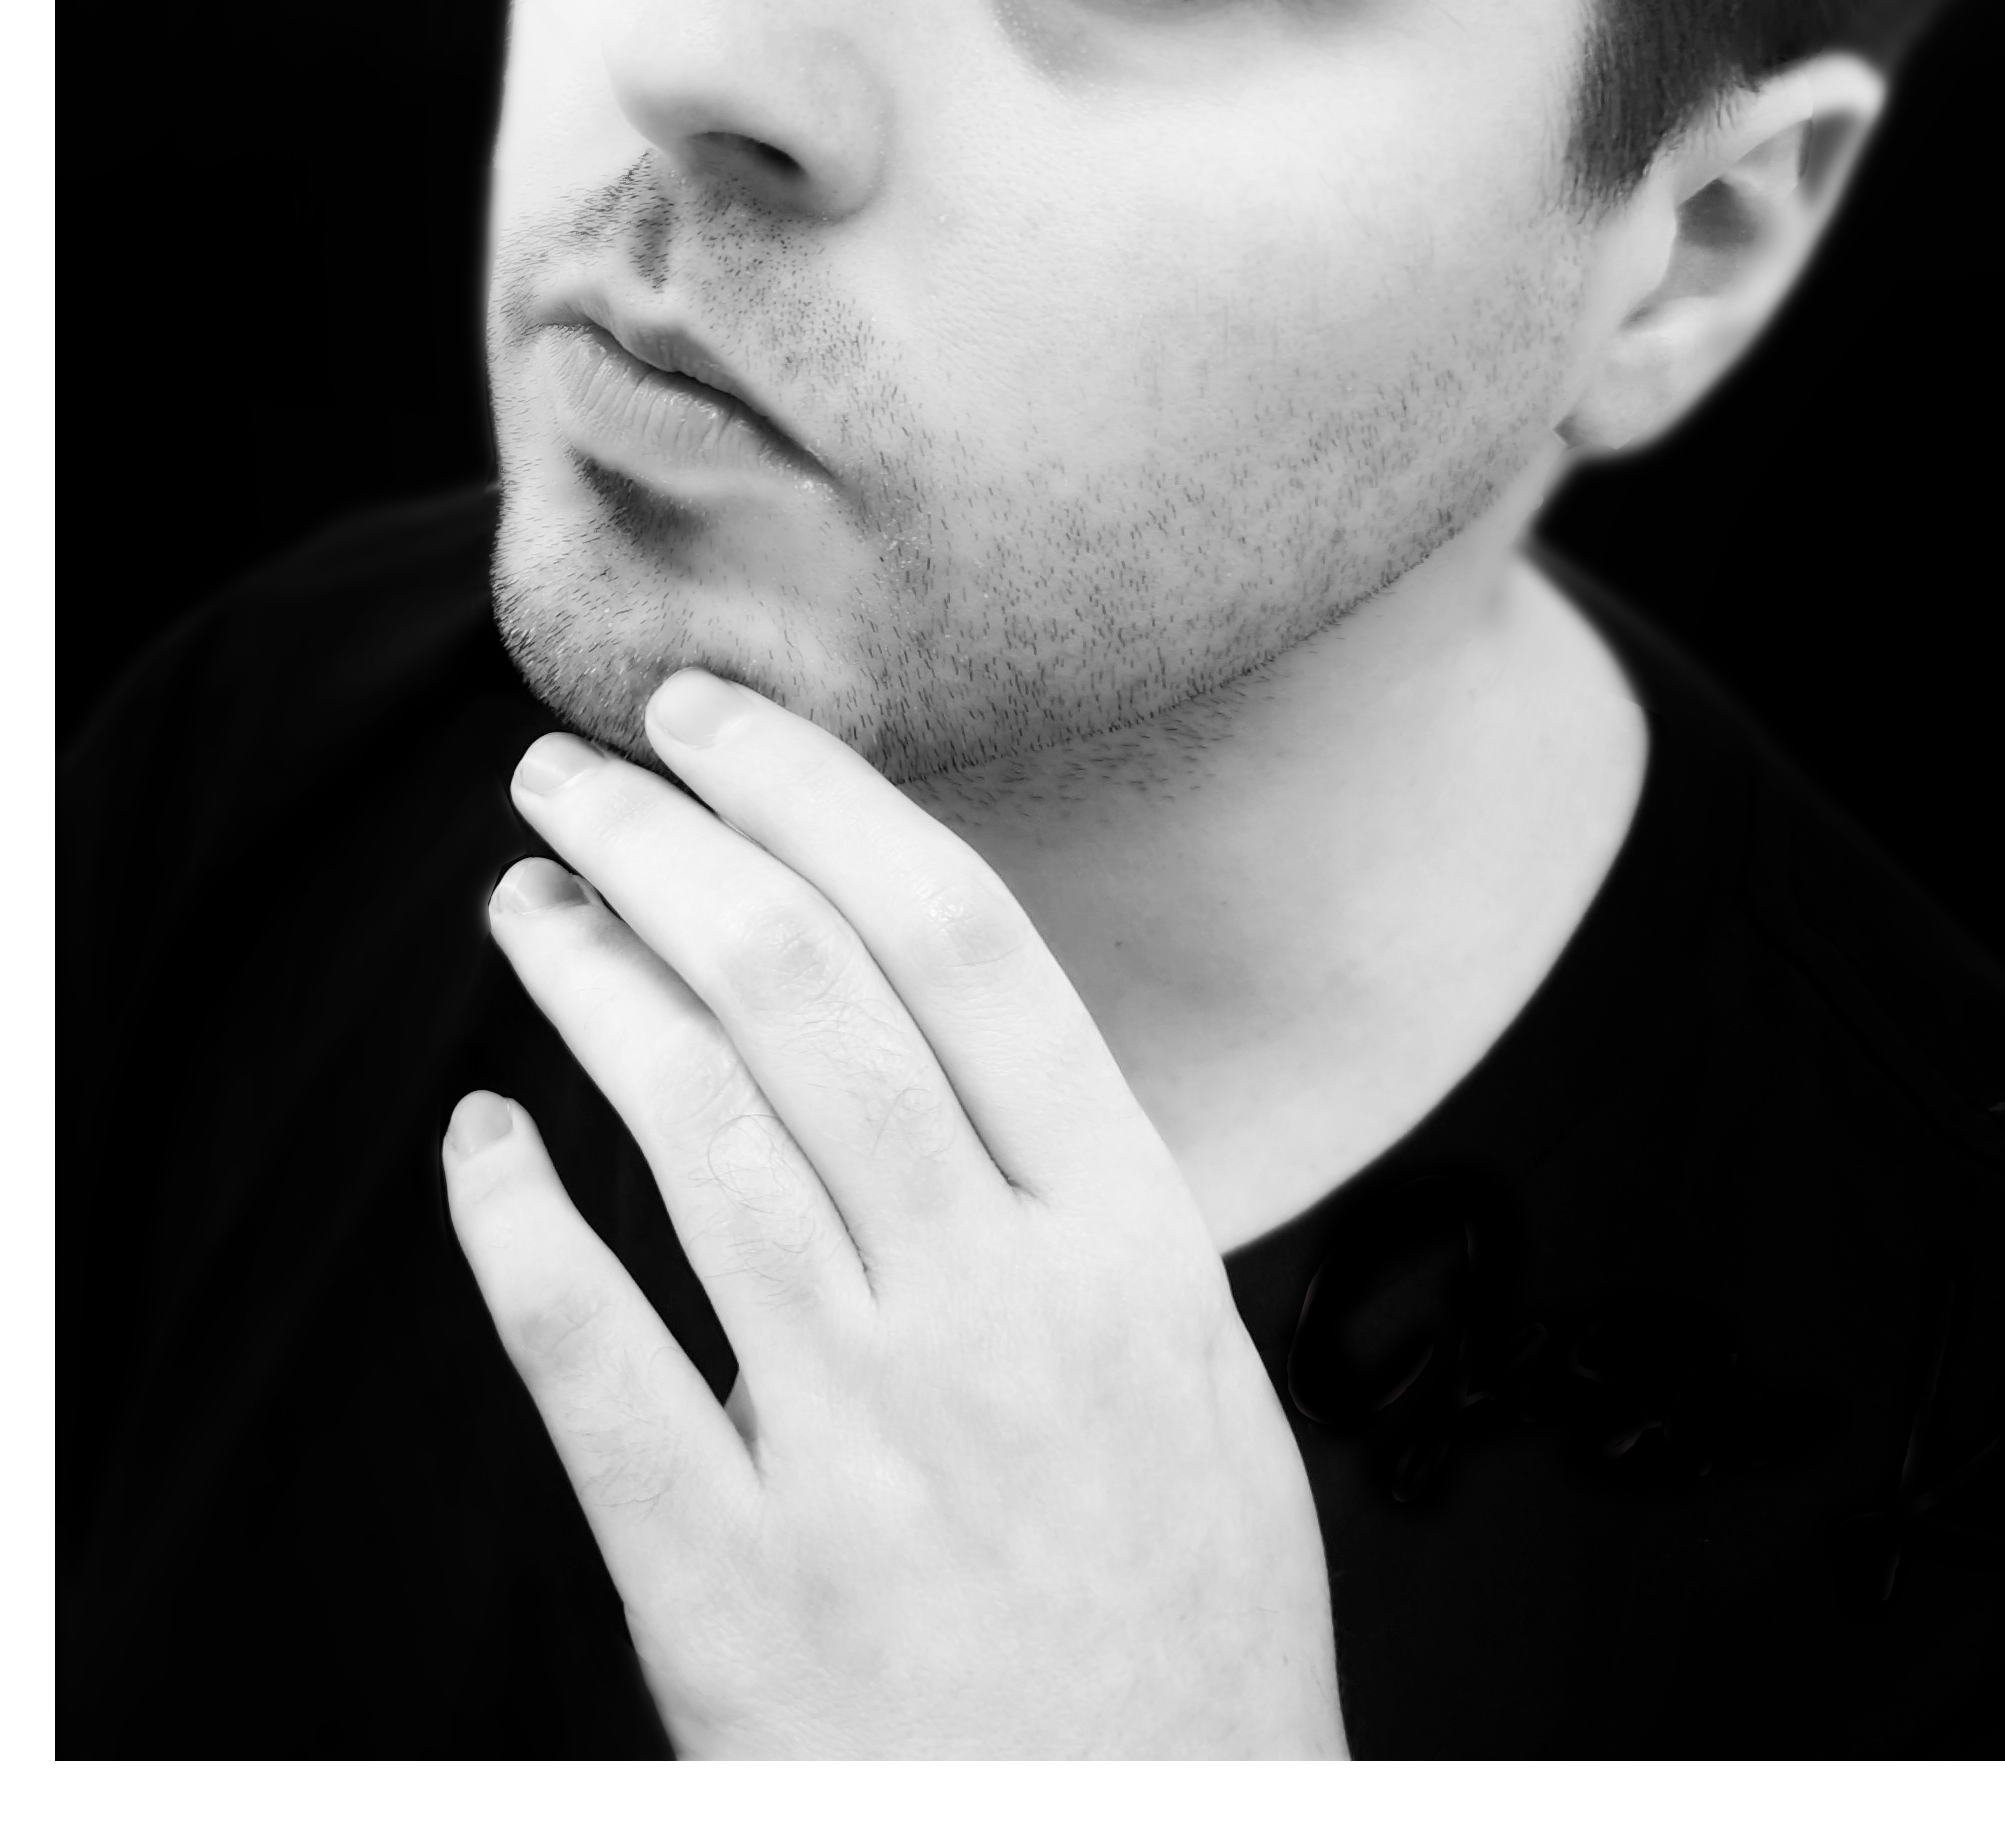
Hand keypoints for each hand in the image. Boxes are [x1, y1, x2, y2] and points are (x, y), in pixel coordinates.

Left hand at [442, 670, 1346, 1758]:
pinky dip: (517, 1224)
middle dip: (672, 843)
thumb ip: (1071, 1194)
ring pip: (697, 1130)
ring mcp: (863, 1442)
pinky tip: (480, 1134)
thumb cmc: (1184, 1619)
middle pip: (808, 993)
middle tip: (580, 768)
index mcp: (1126, 1240)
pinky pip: (594, 1357)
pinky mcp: (733, 1580)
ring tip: (527, 896)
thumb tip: (925, 1005)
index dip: (821, 796)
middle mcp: (995, 1311)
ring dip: (589, 979)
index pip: (961, 940)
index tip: (722, 717)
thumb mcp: (1193, 1365)